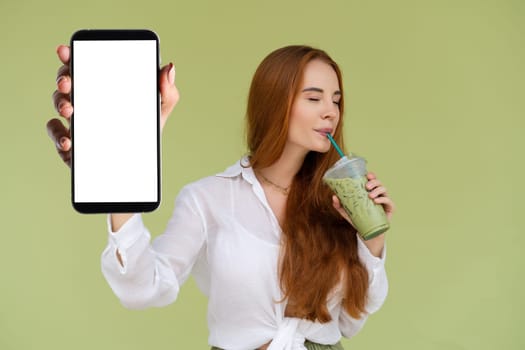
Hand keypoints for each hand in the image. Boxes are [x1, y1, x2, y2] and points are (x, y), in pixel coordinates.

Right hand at [46, 45, 179, 166]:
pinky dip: (59, 135)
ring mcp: (75, 122)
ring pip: (59, 104)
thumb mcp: (158, 112)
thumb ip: (166, 92)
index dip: (71, 56)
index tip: (66, 50)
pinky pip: (57, 135)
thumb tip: (169, 68)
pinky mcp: (70, 144)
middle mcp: (85, 102)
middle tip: (68, 83)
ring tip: (70, 111)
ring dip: (60, 104)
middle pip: (66, 82)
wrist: (138, 167)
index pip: (84, 66)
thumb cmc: (145, 133)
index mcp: (102, 88)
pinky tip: (69, 140)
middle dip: (62, 79)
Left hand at [332, 172, 394, 225]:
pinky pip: (389, 201)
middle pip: (379, 183)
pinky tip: (376, 201)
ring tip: (370, 196)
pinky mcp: (390, 209)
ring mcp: (385, 201)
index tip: (367, 175)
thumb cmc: (358, 219)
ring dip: (377, 190)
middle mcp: (378, 194)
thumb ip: (339, 205)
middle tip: (366, 187)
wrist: (367, 233)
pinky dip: (383, 199)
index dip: (371, 175)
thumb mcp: (347, 212)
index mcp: (370, 191)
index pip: (372, 180)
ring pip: (384, 190)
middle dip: (373, 182)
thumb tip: (334, 196)